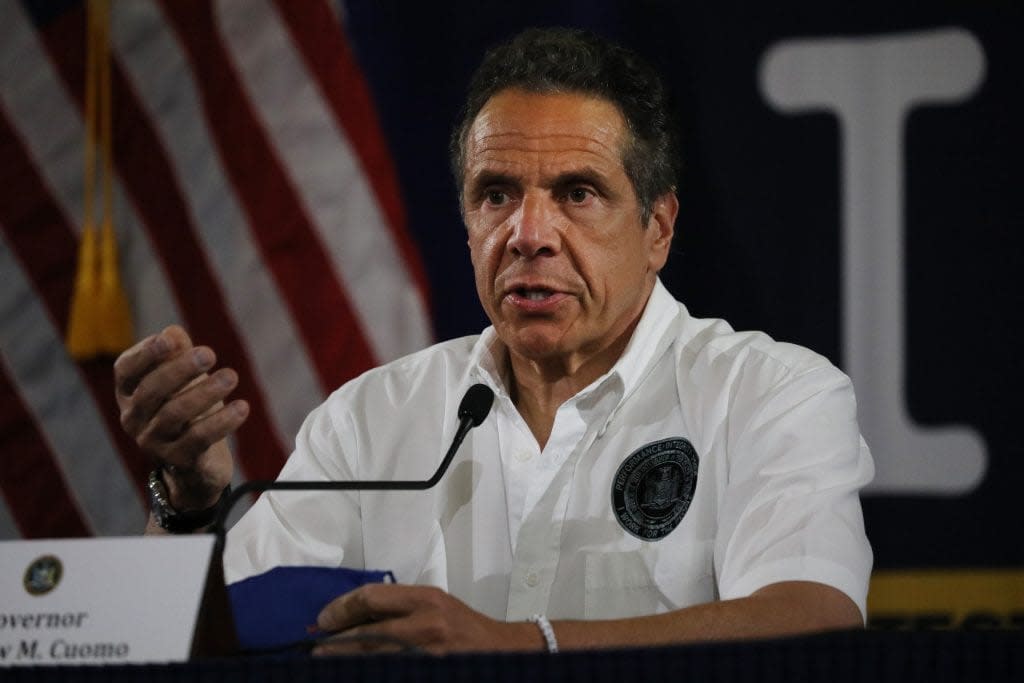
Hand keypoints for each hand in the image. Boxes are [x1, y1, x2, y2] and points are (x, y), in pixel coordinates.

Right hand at [114, 325, 247, 509]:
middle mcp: (133, 418)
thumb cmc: (187, 409)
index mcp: (129, 393)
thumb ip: (177, 353)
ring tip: (231, 376)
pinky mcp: (179, 460)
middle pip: (152, 390)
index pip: (127, 370)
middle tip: (210, 353)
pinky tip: (242, 407)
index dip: (145, 354)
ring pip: (174, 414)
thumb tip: (173, 332)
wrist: (196, 464)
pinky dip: (221, 421)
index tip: (169, 340)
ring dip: (205, 392)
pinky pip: (198, 439)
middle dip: (180, 369)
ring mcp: (153, 442)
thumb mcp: (183, 378)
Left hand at [313, 584, 542, 654]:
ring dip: (346, 663)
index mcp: (426, 600)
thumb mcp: (435, 605)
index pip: (371, 598)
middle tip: (316, 649)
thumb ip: (400, 607)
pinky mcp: (428, 674)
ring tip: (327, 664)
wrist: (503, 652)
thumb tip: (353, 617)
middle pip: (366, 634)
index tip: (324, 619)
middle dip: (335, 643)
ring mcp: (427, 656)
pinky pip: (388, 673)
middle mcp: (426, 626)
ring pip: (372, 660)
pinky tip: (356, 672)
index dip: (341, 608)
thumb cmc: (465, 628)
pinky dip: (369, 672)